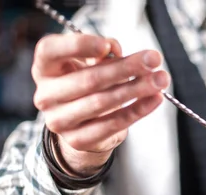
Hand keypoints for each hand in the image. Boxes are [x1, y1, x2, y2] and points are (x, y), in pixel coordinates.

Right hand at [32, 34, 169, 176]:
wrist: (83, 124)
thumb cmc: (88, 83)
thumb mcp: (90, 62)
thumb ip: (101, 52)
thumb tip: (114, 49)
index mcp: (44, 68)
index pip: (51, 50)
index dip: (79, 45)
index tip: (108, 45)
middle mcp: (46, 95)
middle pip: (88, 79)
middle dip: (126, 68)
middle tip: (154, 59)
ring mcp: (59, 120)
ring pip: (103, 102)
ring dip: (137, 89)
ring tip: (161, 79)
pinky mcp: (78, 140)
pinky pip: (114, 123)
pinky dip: (138, 110)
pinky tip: (155, 99)